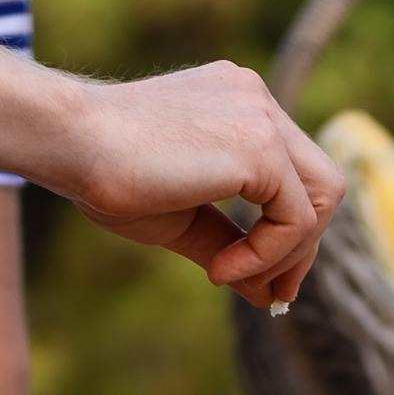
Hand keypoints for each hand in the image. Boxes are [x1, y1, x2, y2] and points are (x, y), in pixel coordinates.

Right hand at [58, 63, 345, 307]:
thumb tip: (270, 295)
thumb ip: (232, 245)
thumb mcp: (184, 217)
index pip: (296, 173)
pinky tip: (221, 270)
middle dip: (304, 248)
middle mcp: (257, 99)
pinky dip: (267, 257)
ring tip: (234, 279)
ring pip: (322, 200)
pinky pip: (296, 220)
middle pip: (323, 184)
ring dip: (289, 256)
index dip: (290, 233)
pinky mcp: (261, 144)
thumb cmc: (107, 175)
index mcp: (239, 103)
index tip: (260, 278)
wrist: (70, 141)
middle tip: (271, 294)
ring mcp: (262, 115)